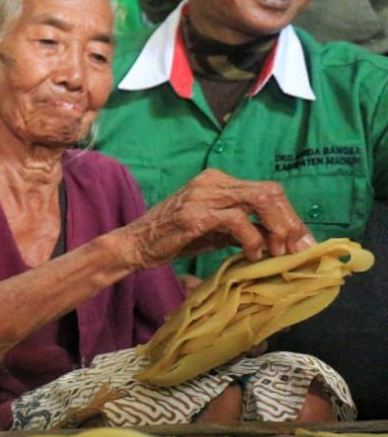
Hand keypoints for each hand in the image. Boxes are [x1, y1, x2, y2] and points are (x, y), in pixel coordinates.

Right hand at [118, 169, 314, 270]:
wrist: (134, 245)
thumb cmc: (172, 239)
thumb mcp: (215, 232)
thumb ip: (244, 229)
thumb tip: (278, 239)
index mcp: (218, 181)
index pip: (267, 191)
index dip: (290, 216)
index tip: (302, 243)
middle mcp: (213, 181)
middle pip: (270, 191)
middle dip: (291, 222)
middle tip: (299, 249)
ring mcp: (204, 194)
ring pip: (260, 199)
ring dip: (278, 228)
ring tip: (279, 252)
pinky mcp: (196, 213)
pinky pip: (238, 220)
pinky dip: (253, 239)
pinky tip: (253, 255)